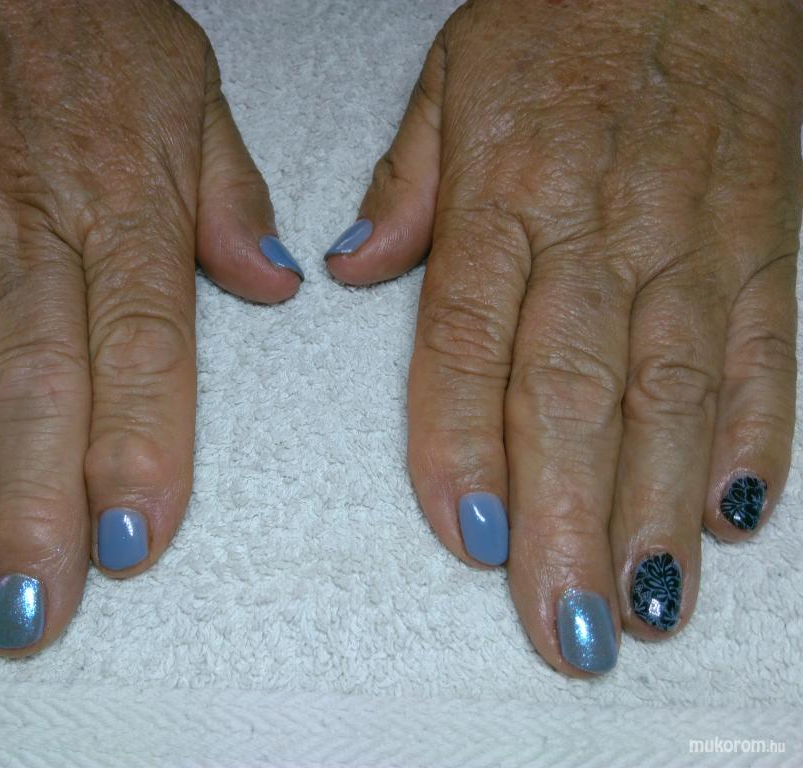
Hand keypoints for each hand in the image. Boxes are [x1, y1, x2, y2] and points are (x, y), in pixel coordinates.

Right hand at [0, 0, 302, 655]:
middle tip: (39, 610)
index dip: (139, 446)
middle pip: (34, 387)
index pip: (141, 345)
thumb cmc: (95, 34)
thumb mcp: (196, 95)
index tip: (136, 537)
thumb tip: (279, 281)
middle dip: (36, 508)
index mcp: (124, 202)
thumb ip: (232, 197)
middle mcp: (29, 229)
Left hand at [327, 0, 801, 674]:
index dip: (465, 444)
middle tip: (561, 624)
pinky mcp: (766, 248)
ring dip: (657, 512)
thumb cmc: (564, 22)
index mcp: (509, 196)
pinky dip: (759, 439)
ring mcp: (693, 245)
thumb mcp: (454, 81)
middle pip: (577, 396)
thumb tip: (348, 265)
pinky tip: (735, 519)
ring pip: (674, 398)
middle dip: (569, 520)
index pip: (472, 341)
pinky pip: (766, 355)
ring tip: (640, 608)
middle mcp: (601, 231)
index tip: (471, 536)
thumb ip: (406, 187)